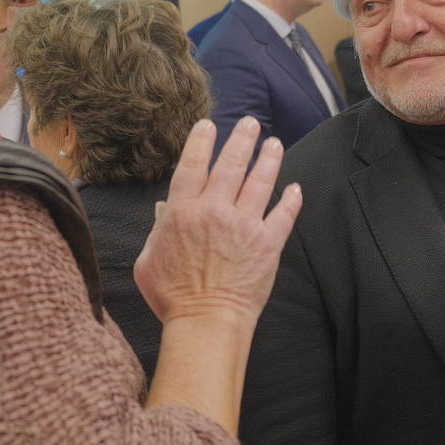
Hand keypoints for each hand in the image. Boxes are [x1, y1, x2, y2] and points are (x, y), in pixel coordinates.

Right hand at [135, 116, 301, 329]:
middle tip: (251, 123)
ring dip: (268, 159)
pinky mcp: (268, 244)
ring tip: (274, 143)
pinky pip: (284, 215)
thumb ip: (157, 231)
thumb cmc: (172, 297)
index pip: (193, 165)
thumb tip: (163, 211)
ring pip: (260, 181)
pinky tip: (295, 188)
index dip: (202, 142)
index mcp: (182, 212)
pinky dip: (291, 200)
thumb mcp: (148, 261)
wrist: (205, 321)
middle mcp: (214, 211)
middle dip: (241, 139)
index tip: (209, 125)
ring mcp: (244, 225)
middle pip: (230, 165)